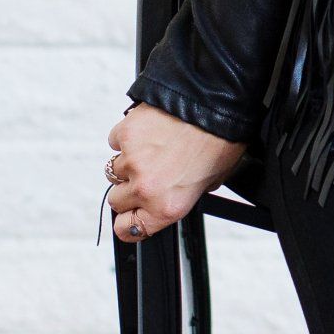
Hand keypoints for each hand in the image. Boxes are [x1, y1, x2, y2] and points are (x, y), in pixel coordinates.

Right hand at [103, 103, 246, 243]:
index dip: (129, 224)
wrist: (214, 104)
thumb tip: (178, 191)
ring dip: (129, 163)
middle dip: (129, 191)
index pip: (128, 229)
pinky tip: (148, 132)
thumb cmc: (220, 140)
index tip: (131, 217)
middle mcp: (145, 188)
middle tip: (149, 176)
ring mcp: (131, 161)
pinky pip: (115, 142)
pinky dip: (127, 139)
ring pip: (113, 171)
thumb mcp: (213, 180)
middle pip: (116, 201)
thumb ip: (188, 194)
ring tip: (153, 150)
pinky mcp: (125, 134)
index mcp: (167, 206)